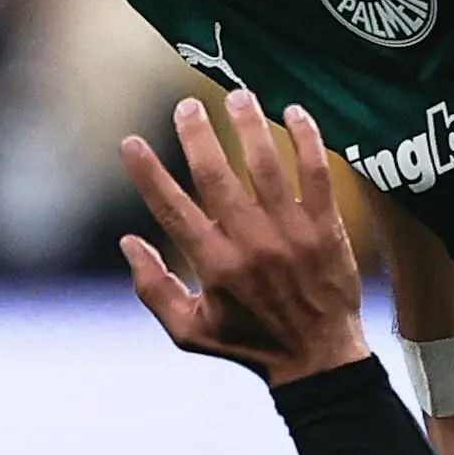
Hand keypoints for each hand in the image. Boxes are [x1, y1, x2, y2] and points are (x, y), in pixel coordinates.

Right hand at [121, 93, 372, 384]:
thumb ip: (152, 289)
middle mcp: (250, 244)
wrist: (319, 358)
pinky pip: (315, 172)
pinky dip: (305, 138)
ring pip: (264, 164)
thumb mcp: (188, 331)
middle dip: (197, 133)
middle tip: (188, 105)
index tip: (130, 142)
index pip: (171, 207)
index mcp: (214, 266)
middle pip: (215, 174)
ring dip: (248, 124)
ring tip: (237, 96)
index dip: (147, 172)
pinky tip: (293, 111)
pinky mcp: (325, 227)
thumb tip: (127, 241)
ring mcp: (290, 232)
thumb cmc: (249, 344)